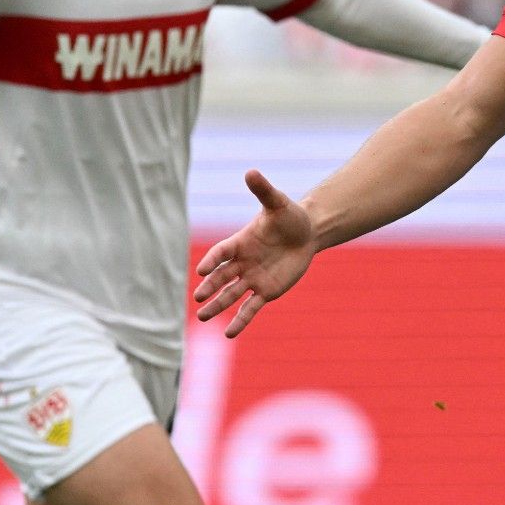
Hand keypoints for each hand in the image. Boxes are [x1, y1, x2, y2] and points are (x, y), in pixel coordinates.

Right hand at [193, 170, 315, 337]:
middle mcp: (243, 262)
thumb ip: (263, 190)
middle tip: (198, 297)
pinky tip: (229, 333)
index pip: (222, 252)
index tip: (201, 270)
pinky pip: (250, 308)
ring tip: (203, 317)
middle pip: (222, 277)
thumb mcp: (278, 203)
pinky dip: (240, 320)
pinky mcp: (266, 291)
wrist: (306, 233)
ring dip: (218, 306)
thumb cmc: (289, 216)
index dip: (213, 260)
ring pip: (232, 294)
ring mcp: (253, 278)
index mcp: (241, 241)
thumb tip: (250, 171)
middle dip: (211, 287)